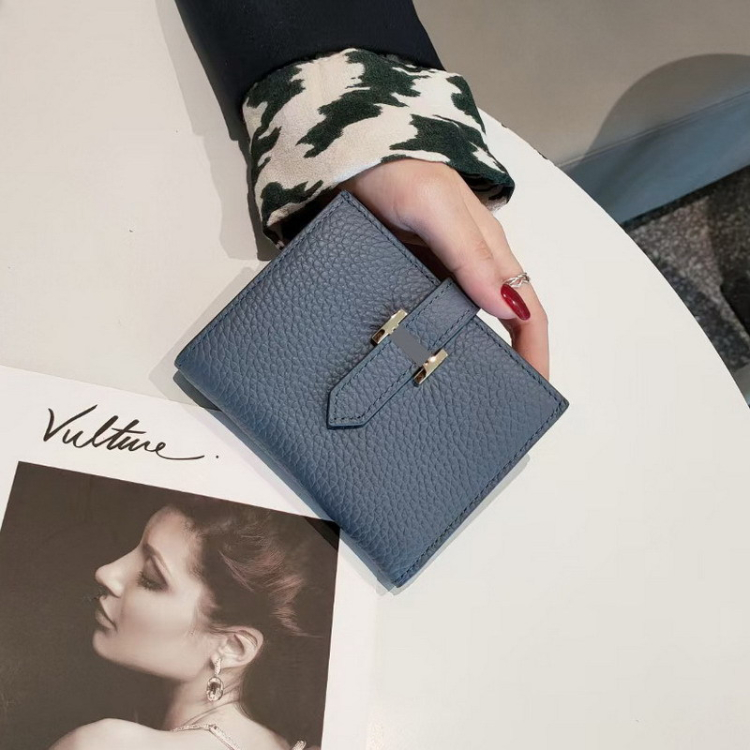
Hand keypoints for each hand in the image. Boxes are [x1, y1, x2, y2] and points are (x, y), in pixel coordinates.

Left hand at [335, 158, 549, 379]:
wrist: (346, 156)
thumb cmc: (399, 172)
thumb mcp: (437, 209)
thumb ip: (470, 255)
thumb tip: (508, 310)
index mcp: (489, 252)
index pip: (526, 310)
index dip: (536, 350)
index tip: (534, 391)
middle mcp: (467, 269)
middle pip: (498, 323)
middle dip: (505, 363)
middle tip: (491, 405)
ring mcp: (434, 276)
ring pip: (459, 325)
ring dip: (462, 357)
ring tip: (451, 395)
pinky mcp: (404, 279)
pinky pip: (422, 319)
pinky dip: (425, 344)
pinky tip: (411, 365)